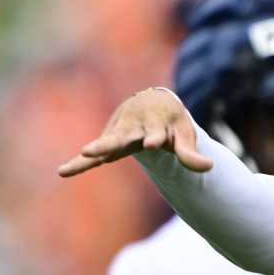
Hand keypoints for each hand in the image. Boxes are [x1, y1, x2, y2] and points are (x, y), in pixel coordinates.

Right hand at [58, 88, 212, 177]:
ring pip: (106, 143)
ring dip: (97, 148)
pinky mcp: (109, 145)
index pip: (156, 134)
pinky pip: (92, 156)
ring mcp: (119, 135)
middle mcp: (134, 128)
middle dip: (117, 141)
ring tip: (86, 153)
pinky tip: (63, 171)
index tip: (154, 143)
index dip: (155, 138)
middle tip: (111, 147)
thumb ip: (191, 154)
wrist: (150, 102)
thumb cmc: (170, 122)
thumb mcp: (183, 135)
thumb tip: (211, 167)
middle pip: (125, 136)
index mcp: (154, 125)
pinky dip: (79, 164)